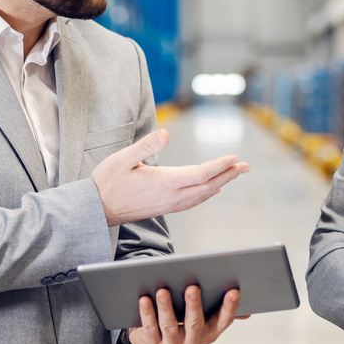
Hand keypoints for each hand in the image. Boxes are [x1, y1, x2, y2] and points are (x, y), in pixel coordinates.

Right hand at [93, 129, 248, 225]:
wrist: (97, 209)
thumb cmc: (107, 182)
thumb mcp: (122, 158)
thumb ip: (145, 146)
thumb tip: (166, 134)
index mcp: (164, 182)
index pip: (200, 174)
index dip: (219, 166)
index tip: (234, 158)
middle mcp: (171, 196)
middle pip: (207, 186)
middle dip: (228, 175)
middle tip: (246, 166)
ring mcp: (169, 205)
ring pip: (202, 196)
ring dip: (221, 184)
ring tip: (234, 174)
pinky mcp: (164, 208)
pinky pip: (192, 202)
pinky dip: (206, 194)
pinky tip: (212, 190)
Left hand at [127, 285, 242, 343]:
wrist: (155, 342)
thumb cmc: (184, 322)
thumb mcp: (204, 319)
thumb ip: (221, 312)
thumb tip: (248, 311)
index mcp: (210, 333)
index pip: (223, 320)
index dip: (230, 307)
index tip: (234, 291)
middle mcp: (194, 343)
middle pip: (195, 323)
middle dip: (194, 305)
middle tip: (192, 287)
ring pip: (170, 326)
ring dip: (166, 308)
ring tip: (163, 290)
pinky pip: (150, 327)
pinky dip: (147, 313)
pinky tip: (144, 299)